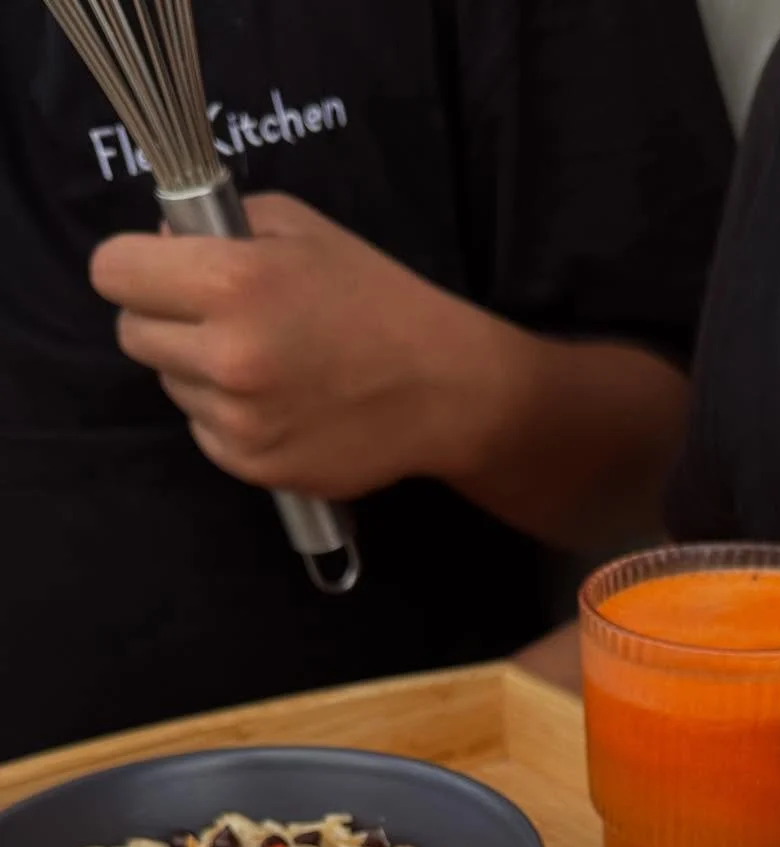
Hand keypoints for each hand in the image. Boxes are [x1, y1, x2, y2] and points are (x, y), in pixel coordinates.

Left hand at [90, 194, 490, 498]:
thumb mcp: (302, 229)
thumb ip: (221, 225)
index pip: (111, 271)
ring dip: (199, 372)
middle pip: (131, 333)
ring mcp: (239, 419)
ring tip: (266, 363)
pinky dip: (229, 417)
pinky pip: (206, 432)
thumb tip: (161, 248)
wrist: (444, 389)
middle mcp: (226, 355)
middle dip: (163, 320)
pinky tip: (281, 402)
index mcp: (231, 281)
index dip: (134, 266)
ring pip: (169, 385)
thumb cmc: (377, 299)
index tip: (159, 272)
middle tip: (220, 318)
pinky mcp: (255, 466)